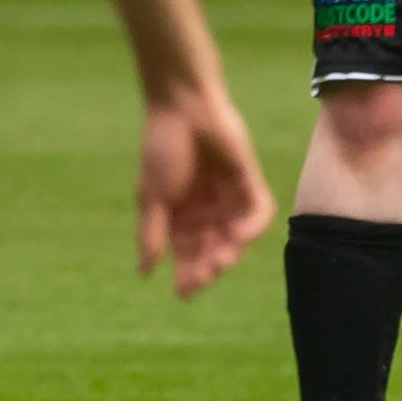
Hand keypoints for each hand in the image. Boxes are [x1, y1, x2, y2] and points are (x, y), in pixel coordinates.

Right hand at [135, 82, 274, 298]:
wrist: (184, 108)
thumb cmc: (162, 149)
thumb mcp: (151, 196)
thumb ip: (151, 234)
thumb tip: (144, 273)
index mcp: (179, 214)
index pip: (187, 252)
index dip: (186, 273)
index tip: (184, 292)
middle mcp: (206, 210)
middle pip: (212, 249)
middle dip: (208, 266)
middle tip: (205, 277)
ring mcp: (229, 197)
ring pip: (235, 236)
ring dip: (229, 251)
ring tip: (222, 260)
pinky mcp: (249, 181)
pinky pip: (257, 211)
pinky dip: (251, 226)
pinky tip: (238, 233)